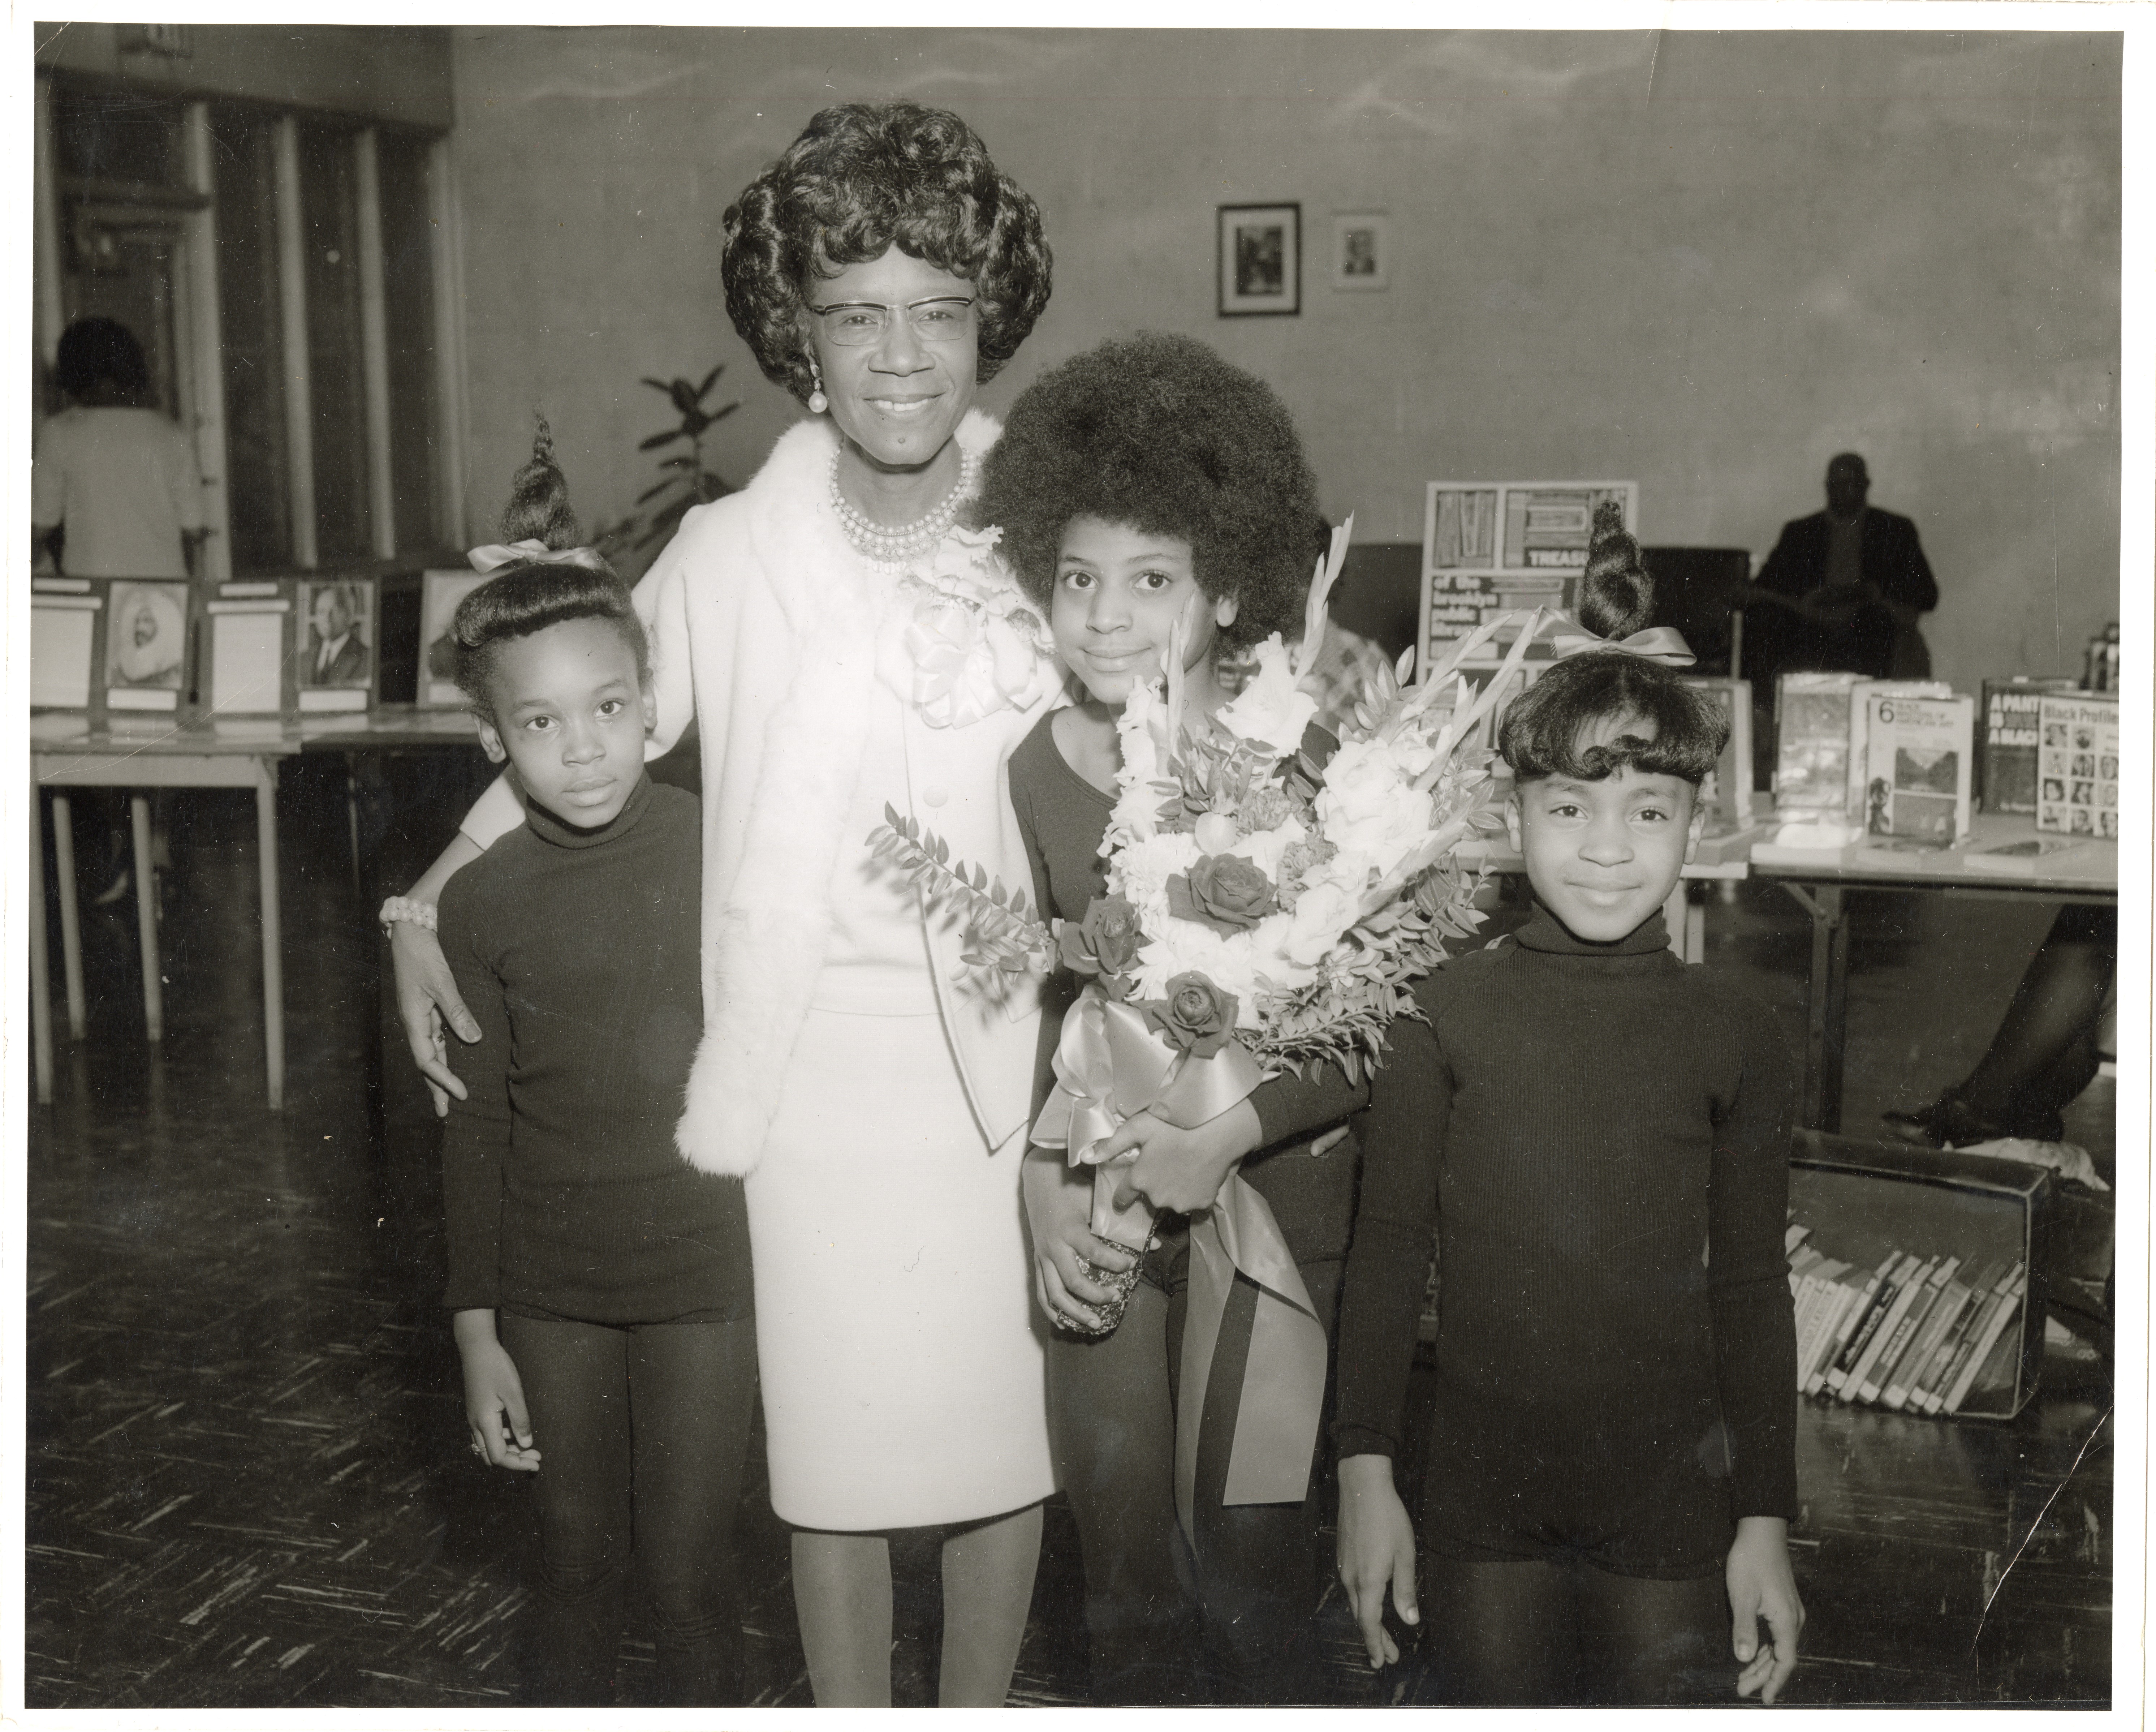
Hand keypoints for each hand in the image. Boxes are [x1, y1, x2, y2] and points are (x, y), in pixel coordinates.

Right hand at [392, 920, 478, 1116]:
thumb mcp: (442, 982)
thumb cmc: (424, 954)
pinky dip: (443, 1054)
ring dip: (439, 1074)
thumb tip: (474, 1039)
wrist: (410, 931)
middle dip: (436, 1087)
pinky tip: (451, 1063)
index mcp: (414, 1020)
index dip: (443, 1080)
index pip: (427, 1060)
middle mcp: (415, 1021)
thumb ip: (457, 1010)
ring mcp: (420, 1015)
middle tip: (446, 1112)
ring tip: (448, 1096)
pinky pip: (435, 1037)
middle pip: (426, 1062)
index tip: (462, 1095)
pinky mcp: (427, 1007)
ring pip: (431, 1051)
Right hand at [453, 1312, 539, 1471]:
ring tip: (530, 1448)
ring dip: (508, 1451)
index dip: (517, 1464)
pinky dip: (502, 1440)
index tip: (537, 1462)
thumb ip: (520, 1420)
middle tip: (536, 1456)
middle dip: (514, 1461)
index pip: (499, 1457)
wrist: (477, 1350)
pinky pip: (487, 1436)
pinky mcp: (476, 1413)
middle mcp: (475, 1425)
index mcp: (485, 1422)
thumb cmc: (497, 1368)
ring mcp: (474, 1419)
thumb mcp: (514, 1393)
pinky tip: (516, 1433)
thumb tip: (526, 1445)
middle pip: (492, 1457)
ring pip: (488, 1447)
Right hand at [1021, 1147, 1135, 1330]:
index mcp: (1070, 1230)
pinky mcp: (1037, 1263)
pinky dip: (1053, 1311)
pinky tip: (1066, 1323)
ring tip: (1095, 1323)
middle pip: (1073, 1281)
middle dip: (1096, 1295)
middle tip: (1116, 1297)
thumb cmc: (1072, 1190)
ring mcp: (1043, 1257)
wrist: (1039, 1181)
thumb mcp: (1097, 1200)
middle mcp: (1054, 1247)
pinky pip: (1041, 1292)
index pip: (1094, 1253)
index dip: (1115, 1262)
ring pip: (1054, 1294)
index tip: (1132, 1264)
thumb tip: (1155, 1244)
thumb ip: (1123, 1222)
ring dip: (1075, 1312)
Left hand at [1098, 1099, 1264, 1215]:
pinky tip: (1198, 1173)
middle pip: (1151, 1197)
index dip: (1124, 1195)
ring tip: (1184, 1166)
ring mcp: (1181, 1203)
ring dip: (1174, 1189)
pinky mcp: (1202, 1204)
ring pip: (1172, 1200)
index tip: (1125, 1194)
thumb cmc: (1175, 1124)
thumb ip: (1110, 1145)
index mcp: (1140, 1180)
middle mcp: (1157, 1197)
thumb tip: (1084, 1157)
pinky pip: (1194, 1201)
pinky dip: (1195, 1191)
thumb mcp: (1137, 1128)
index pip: (1123, 1197)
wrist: (1217, 1129)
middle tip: (1165, 1163)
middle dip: (1154, 1185)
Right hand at [1336, 1453, 1418, 1668]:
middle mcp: (1351, 1578)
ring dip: (1368, 1622)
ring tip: (1381, 1635)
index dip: (1376, 1645)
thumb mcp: (1405, 1554)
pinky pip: (1351, 1589)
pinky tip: (1370, 1603)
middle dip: (1374, 1639)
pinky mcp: (1343, 1556)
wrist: (1362, 1486)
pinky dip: (1362, 1605)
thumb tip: (1409, 1620)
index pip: (1369, 1623)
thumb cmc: (1388, 1518)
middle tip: (1388, 1656)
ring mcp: (1344, 1567)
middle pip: (1361, 1618)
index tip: (1382, 1661)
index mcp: (1368, 1581)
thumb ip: (1405, 1589)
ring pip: (1355, 1604)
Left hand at [1728, 1515, 1802, 1703]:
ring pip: (1778, 1646)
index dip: (1774, 1681)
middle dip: (1762, 1676)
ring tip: (1744, 1678)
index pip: (1784, 1661)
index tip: (1765, 1699)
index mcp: (1786, 1621)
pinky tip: (1751, 1653)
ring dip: (1762, 1662)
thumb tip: (1743, 1658)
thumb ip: (1744, 1628)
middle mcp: (1794, 1619)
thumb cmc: (1751, 1561)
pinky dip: (1764, 1647)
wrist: (1762, 1531)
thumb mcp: (1742, 1595)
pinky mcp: (1783, 1603)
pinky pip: (1776, 1634)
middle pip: (1781, 1657)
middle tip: (1742, 1689)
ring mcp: (1790, 1611)